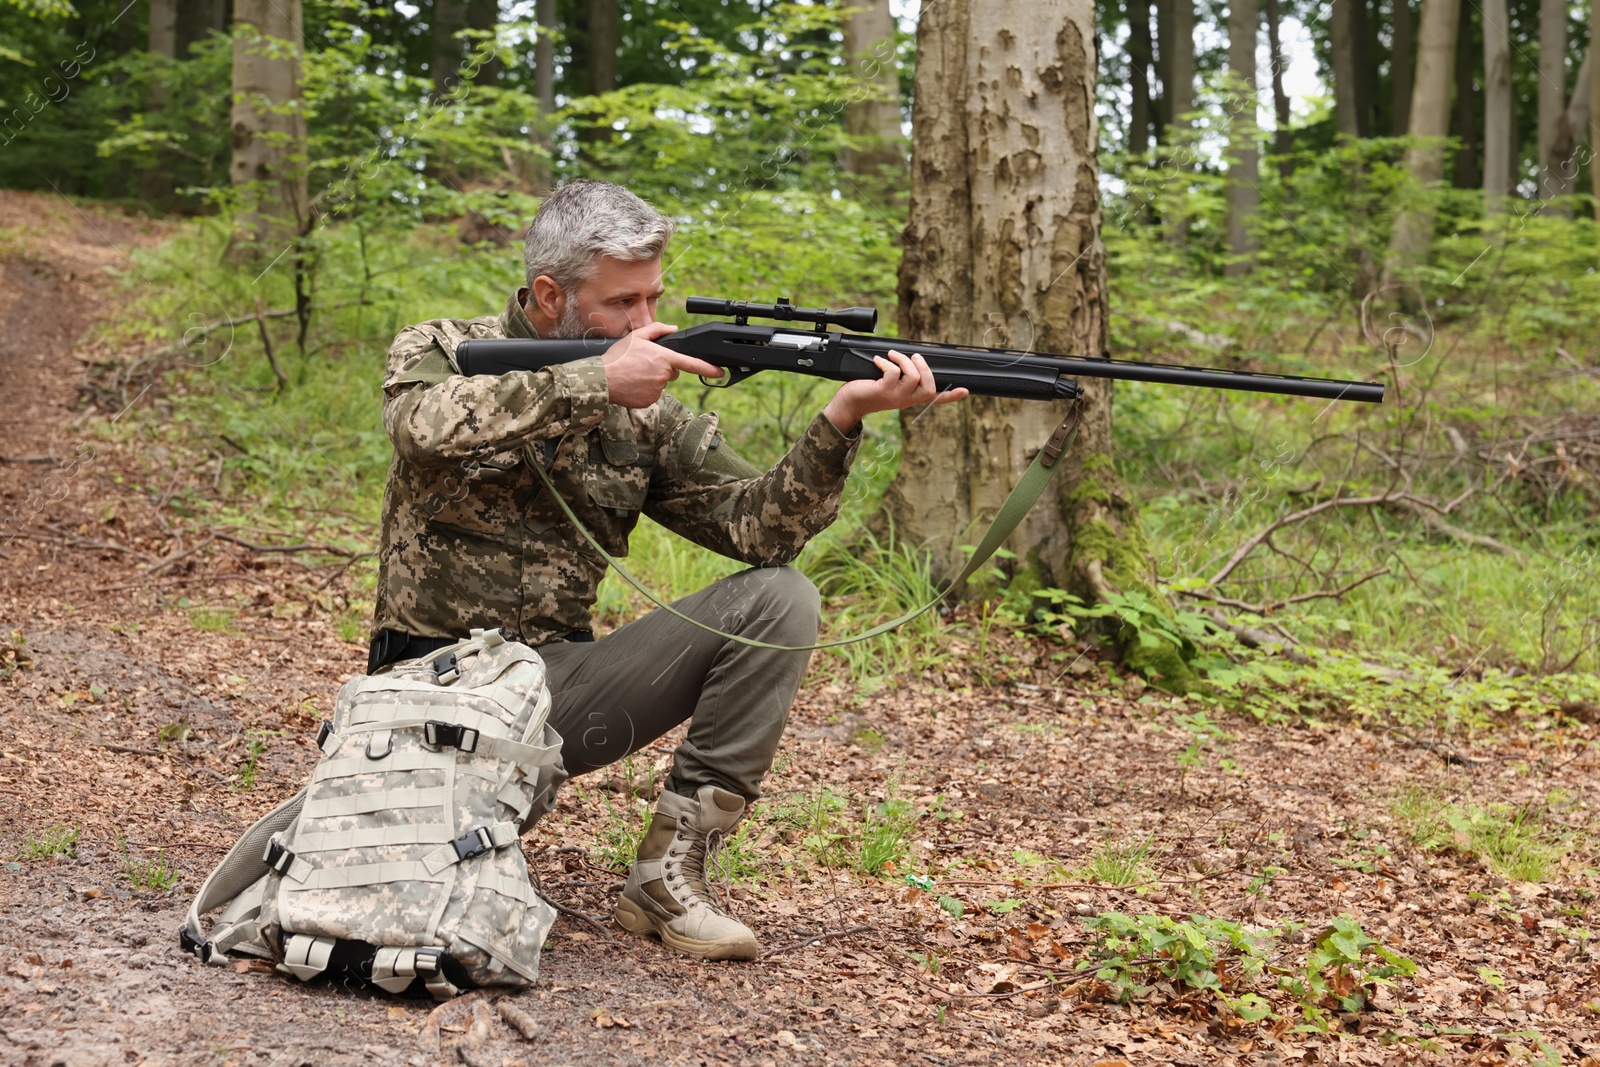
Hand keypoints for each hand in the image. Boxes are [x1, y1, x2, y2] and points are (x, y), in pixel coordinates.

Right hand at [601, 322, 723, 407]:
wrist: (602, 380)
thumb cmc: (617, 358)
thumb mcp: (636, 336)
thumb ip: (657, 330)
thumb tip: (672, 328)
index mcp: (663, 358)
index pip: (692, 364)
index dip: (708, 368)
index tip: (720, 372)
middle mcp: (663, 375)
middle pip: (672, 372)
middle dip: (662, 368)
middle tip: (642, 364)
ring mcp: (658, 390)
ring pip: (662, 383)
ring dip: (652, 379)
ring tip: (635, 374)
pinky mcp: (650, 400)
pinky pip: (653, 394)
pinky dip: (646, 390)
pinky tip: (633, 384)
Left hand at [822, 350, 967, 433]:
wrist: (851, 402)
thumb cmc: (870, 390)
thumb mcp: (892, 384)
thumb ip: (904, 376)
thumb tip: (914, 358)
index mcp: (911, 398)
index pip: (935, 399)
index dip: (950, 396)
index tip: (964, 390)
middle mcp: (906, 400)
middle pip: (928, 386)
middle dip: (924, 367)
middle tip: (913, 357)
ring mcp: (895, 397)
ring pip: (912, 377)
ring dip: (904, 360)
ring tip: (893, 355)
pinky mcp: (883, 391)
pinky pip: (892, 373)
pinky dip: (886, 362)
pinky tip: (878, 361)